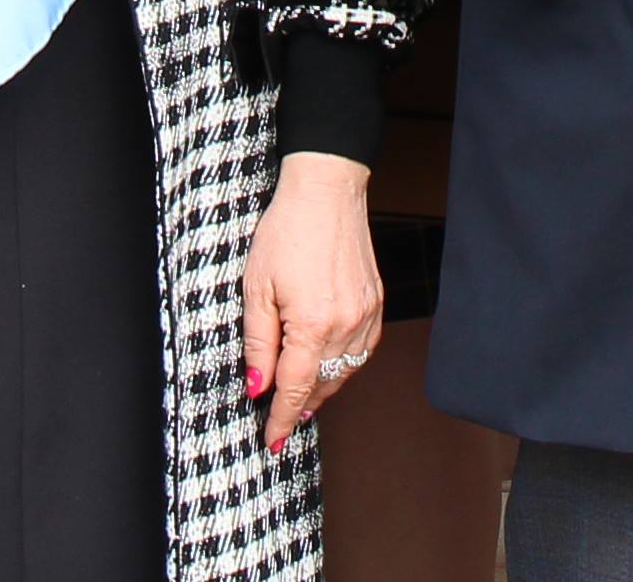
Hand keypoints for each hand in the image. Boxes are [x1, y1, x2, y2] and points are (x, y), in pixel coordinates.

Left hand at [241, 152, 385, 452]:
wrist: (326, 190)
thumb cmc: (285, 231)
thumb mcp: (256, 287)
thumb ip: (258, 342)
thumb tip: (258, 386)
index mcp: (313, 325)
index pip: (296, 389)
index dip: (281, 419)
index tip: (272, 441)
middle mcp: (346, 326)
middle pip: (323, 386)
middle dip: (301, 407)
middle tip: (279, 420)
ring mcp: (366, 314)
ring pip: (346, 372)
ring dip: (323, 389)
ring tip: (302, 397)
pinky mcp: (376, 303)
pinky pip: (363, 350)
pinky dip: (344, 365)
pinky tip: (328, 365)